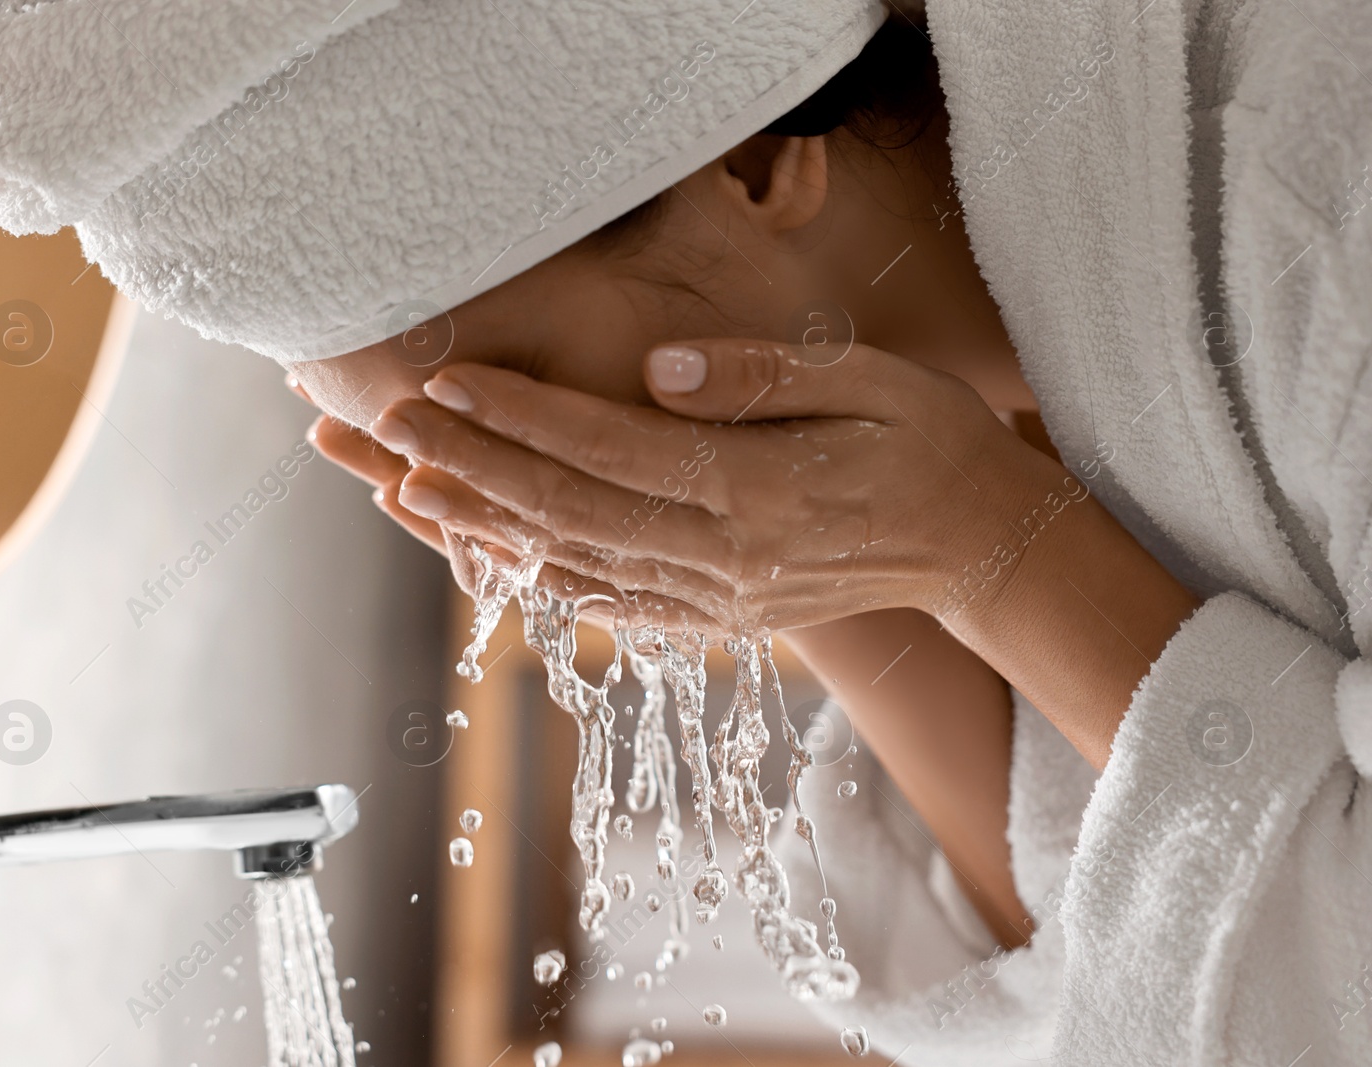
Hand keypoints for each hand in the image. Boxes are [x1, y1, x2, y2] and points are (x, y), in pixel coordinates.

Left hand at [365, 339, 1060, 632]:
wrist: (980, 544)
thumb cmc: (930, 440)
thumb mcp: (869, 381)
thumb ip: (761, 378)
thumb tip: (655, 370)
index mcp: (759, 491)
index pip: (611, 450)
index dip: (523, 417)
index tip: (449, 381)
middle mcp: (727, 558)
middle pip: (572, 512)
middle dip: (475, 469)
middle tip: (391, 428)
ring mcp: (720, 599)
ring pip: (579, 565)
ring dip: (486, 529)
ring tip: (405, 490)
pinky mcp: (721, 620)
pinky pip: (615, 605)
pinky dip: (544, 582)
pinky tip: (488, 558)